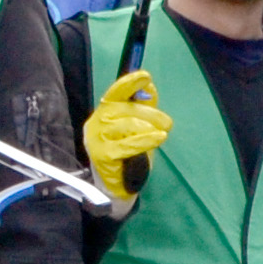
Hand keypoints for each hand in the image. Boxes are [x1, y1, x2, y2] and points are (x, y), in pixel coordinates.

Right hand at [82, 68, 171, 202]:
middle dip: (150, 113)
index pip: (113, 93)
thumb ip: (142, 107)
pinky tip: (158, 139)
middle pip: (124, 109)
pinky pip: (127, 144)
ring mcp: (96, 140)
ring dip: (149, 127)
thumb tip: (149, 87)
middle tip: (167, 123)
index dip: (129, 83)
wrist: (116, 187)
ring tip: (162, 134)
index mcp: (103, 113)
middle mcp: (95, 123)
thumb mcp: (137, 127)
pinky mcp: (102, 155)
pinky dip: (145, 140)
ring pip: (126, 125)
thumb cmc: (127, 154)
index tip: (145, 76)